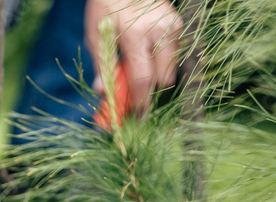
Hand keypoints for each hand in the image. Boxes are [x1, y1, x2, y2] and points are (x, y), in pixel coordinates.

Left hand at [84, 0, 182, 114]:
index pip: (142, 80)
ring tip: (140, 76)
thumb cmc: (107, 5)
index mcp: (135, 35)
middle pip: (163, 79)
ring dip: (157, 79)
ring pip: (172, 69)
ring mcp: (172, 27)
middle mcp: (159, 31)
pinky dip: (162, 63)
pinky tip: (148, 58)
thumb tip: (103, 93)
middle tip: (135, 100)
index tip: (135, 117)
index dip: (140, 103)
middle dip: (149, 93)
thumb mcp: (96, 34)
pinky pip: (175, 55)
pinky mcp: (179, 24)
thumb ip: (102, 64)